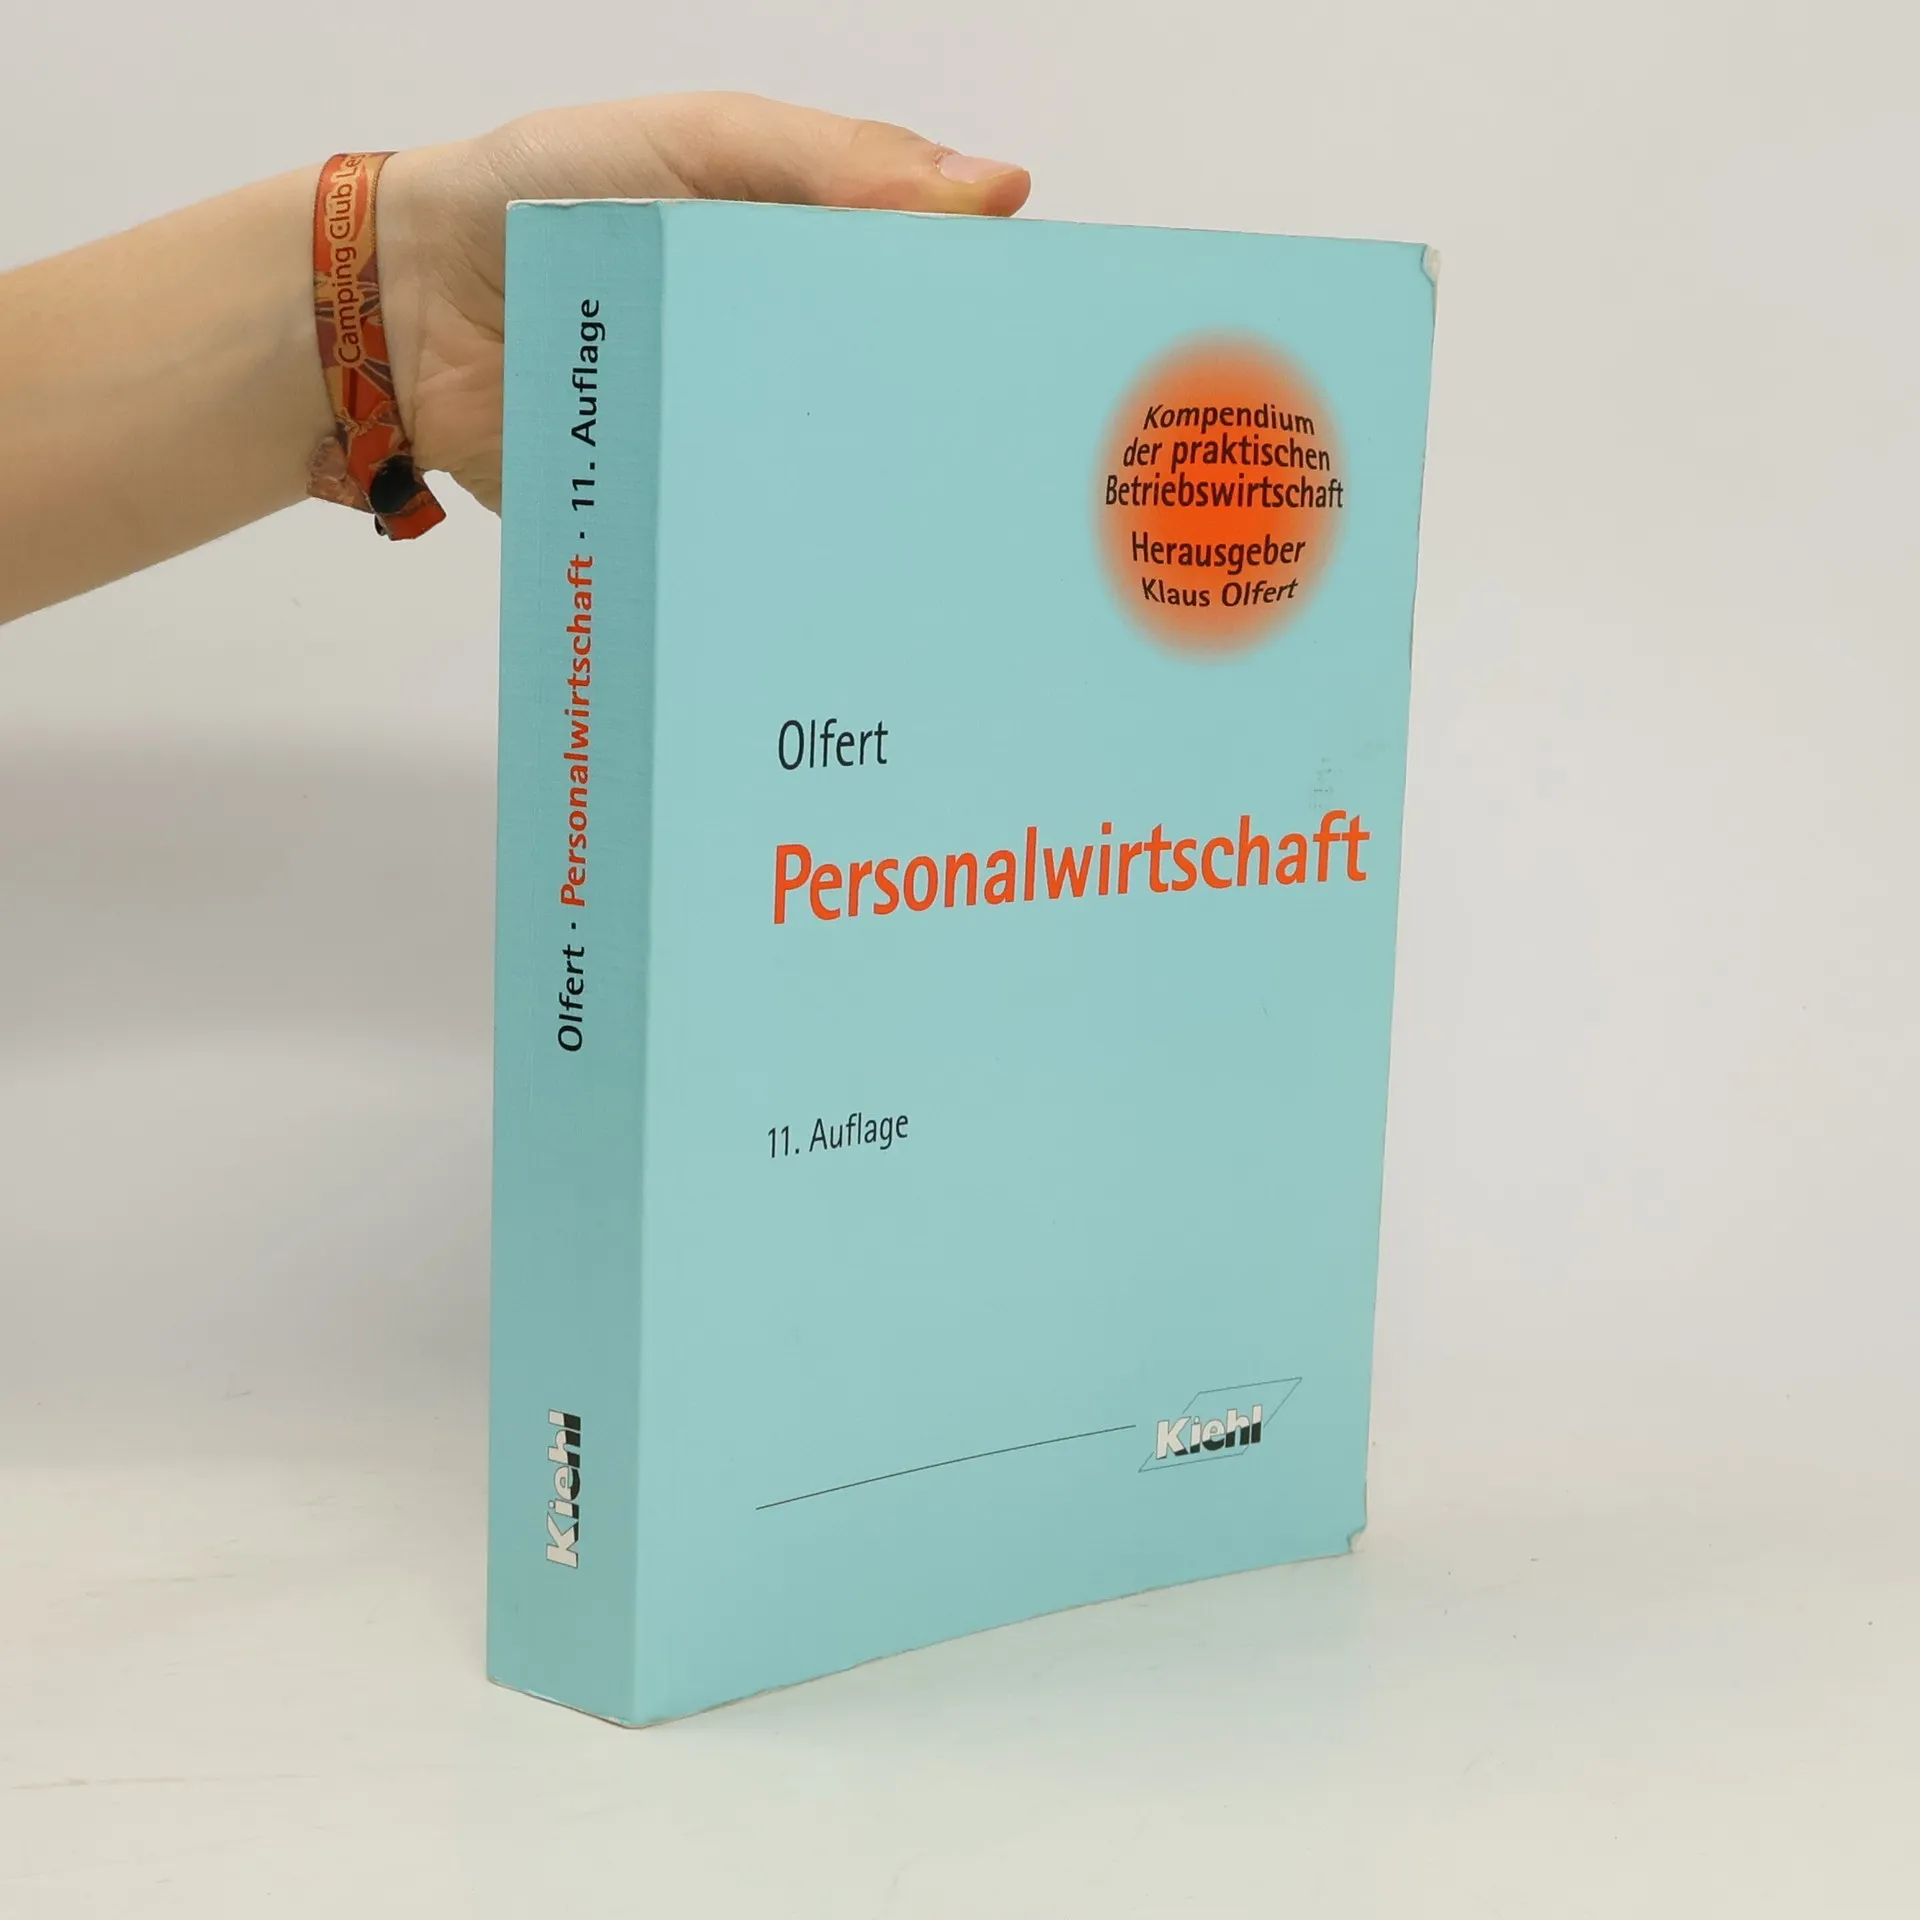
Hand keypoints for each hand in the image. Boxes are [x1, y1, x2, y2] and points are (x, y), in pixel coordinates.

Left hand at [377, 94, 1030, 508]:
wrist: (407, 312)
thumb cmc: (543, 197)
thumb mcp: (697, 144)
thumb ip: (830, 162)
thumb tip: (991, 190)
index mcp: (799, 254)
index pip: (922, 284)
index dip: (987, 311)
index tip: (1054, 349)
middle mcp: (782, 353)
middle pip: (892, 394)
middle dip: (953, 425)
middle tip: (1031, 461)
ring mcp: (738, 438)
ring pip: (838, 477)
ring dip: (889, 501)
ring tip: (967, 532)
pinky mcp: (693, 513)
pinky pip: (762, 540)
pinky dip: (803, 555)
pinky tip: (861, 573)